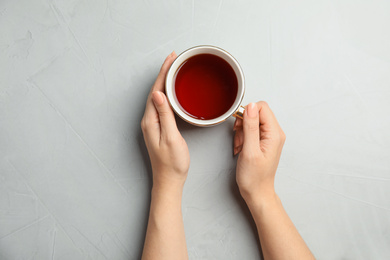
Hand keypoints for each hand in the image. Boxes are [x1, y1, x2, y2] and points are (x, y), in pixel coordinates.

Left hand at [141, 52, 189, 188]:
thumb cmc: (172, 163)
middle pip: (155, 91)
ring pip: (158, 97)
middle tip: (175, 59)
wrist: (169, 180)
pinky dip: (167, 94)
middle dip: (164, 73)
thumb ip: (165, 115)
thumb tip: (158, 94)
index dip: (163, 73)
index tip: (171, 59)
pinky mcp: (158, 128)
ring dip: (165, 82)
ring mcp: (152, 124)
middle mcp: (148, 120)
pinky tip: (173, 92)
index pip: (156, 91)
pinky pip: (161, 105)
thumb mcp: (171, 137)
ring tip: (174, 70)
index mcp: (150, 121)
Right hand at [233, 102, 285, 202]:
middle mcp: (275, 133)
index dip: (247, 112)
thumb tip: (250, 106)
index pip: (262, 107)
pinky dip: (243, 136)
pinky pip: (251, 130)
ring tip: (240, 145)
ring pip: (252, 121)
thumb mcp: (249, 151)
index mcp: (275, 134)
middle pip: (257, 113)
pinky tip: (241, 147)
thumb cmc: (254, 177)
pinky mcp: (263, 141)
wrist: (257, 192)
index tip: (239, 124)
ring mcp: (269, 137)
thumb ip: (250, 127)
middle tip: (239, 137)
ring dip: (242, 131)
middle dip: (243, 122)